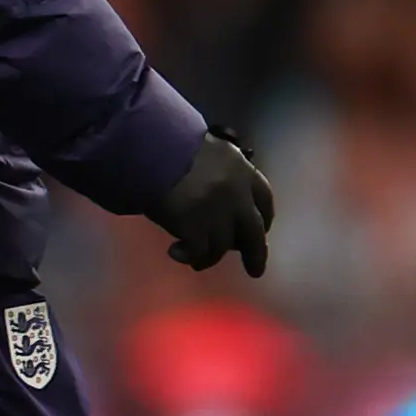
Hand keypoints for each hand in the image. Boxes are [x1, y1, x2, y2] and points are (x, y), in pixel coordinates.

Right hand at [150, 133, 275, 275]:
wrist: (150, 149)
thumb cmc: (172, 144)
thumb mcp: (209, 151)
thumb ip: (222, 173)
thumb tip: (221, 198)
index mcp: (242, 170)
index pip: (265, 199)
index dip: (264, 217)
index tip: (262, 229)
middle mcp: (237, 194)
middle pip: (255, 232)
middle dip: (256, 254)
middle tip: (255, 270)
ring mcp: (218, 214)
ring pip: (224, 246)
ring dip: (210, 256)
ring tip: (196, 260)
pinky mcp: (197, 229)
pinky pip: (200, 253)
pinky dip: (189, 256)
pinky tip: (175, 252)